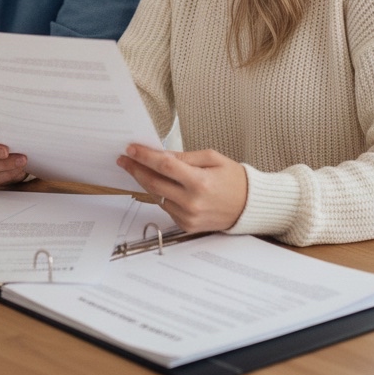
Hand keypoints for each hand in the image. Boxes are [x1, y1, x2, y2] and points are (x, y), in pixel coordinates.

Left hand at [117, 145, 247, 233]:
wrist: (250, 207)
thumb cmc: (234, 179)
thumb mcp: (212, 159)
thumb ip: (184, 158)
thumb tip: (160, 155)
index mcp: (200, 182)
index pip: (164, 167)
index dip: (145, 157)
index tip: (131, 148)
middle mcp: (192, 202)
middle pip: (154, 183)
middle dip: (136, 169)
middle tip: (124, 158)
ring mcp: (189, 217)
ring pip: (157, 196)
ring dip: (145, 181)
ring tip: (136, 167)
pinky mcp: (187, 226)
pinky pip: (166, 207)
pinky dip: (160, 194)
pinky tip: (158, 184)